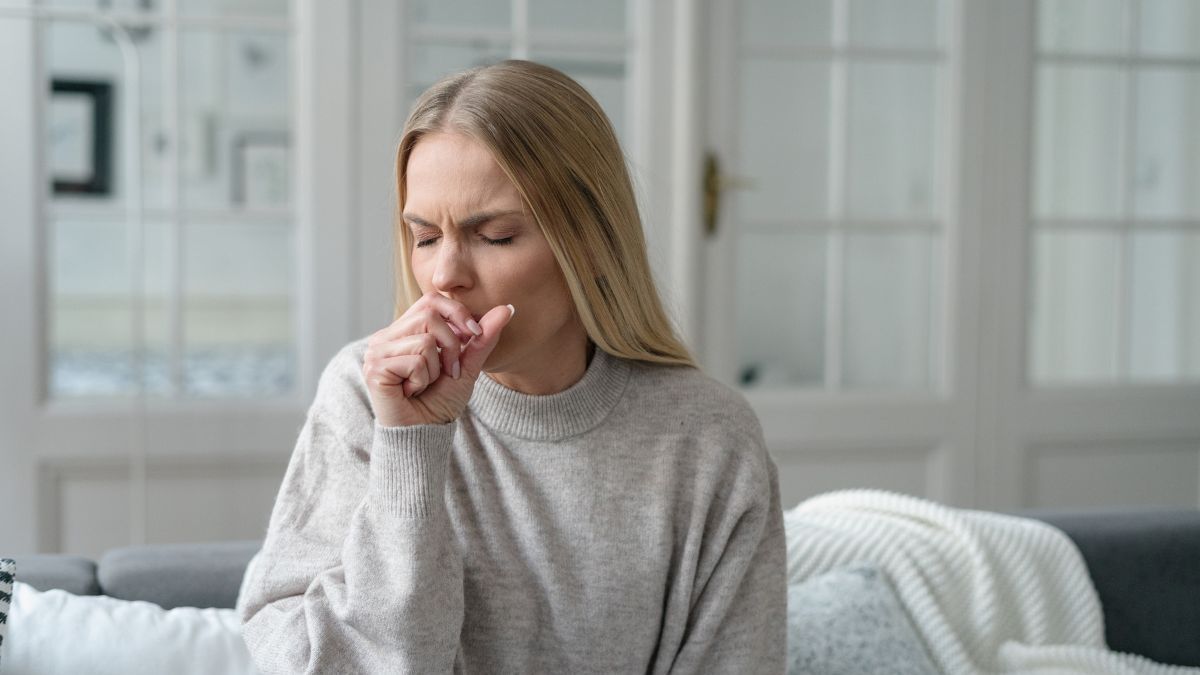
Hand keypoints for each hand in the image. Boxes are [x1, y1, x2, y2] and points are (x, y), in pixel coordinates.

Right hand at [363, 293, 514, 426]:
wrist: (424, 435)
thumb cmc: (439, 402)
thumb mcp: (467, 366)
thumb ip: (482, 338)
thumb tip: (507, 308)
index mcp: (404, 331)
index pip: (431, 300)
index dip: (457, 313)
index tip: (474, 335)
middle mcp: (386, 337)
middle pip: (429, 314)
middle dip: (450, 345)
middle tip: (448, 371)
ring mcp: (377, 351)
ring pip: (424, 339)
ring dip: (436, 367)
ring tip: (424, 384)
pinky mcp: (375, 368)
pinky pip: (415, 360)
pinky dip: (423, 379)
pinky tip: (412, 392)